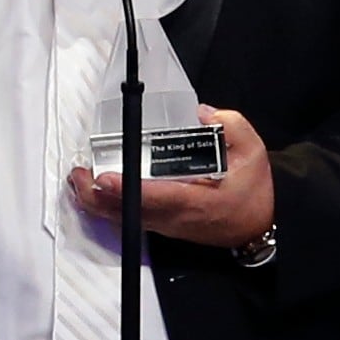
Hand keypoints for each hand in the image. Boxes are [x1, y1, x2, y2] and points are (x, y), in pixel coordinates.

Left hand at [69, 105, 274, 248]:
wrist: (262, 223)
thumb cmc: (254, 187)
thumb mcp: (251, 149)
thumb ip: (227, 124)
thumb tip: (200, 112)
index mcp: (200, 201)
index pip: (157, 196)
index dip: (128, 189)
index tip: (104, 177)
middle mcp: (178, 218)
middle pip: (131, 212)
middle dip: (100, 197)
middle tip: (78, 175)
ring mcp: (169, 227)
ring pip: (126, 220)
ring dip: (98, 204)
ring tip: (77, 181)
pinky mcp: (165, 228)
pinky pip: (131, 221)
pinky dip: (109, 210)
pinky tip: (92, 195)